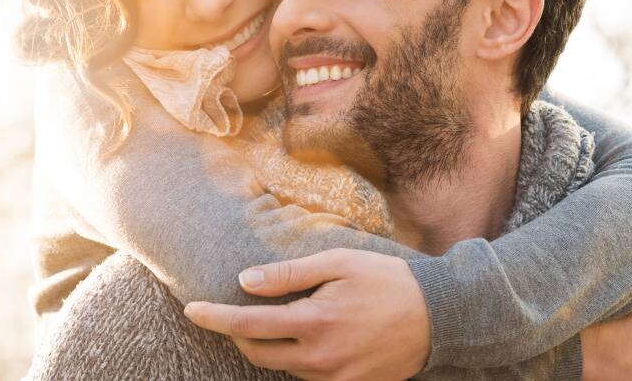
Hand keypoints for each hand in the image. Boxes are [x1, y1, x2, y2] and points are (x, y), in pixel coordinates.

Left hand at [183, 248, 429, 380]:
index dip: (215, 318)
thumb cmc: (388, 280)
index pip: (248, 324)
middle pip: (257, 353)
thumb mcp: (338, 263)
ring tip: (279, 318)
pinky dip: (296, 358)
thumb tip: (245, 281)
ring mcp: (334, 379)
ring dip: (270, 345)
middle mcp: (319, 358)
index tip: (192, 310)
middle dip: (236, 334)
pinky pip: (308, 377)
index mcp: (314, 322)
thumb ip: (289, 274)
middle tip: (231, 311)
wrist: (440, 316)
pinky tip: (307, 337)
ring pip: (282, 366)